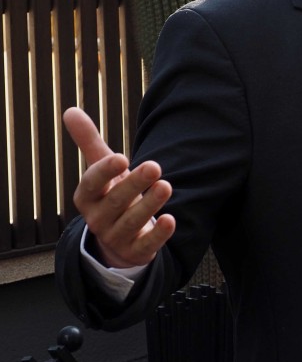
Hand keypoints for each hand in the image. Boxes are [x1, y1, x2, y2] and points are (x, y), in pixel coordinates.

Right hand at [63, 107, 174, 268]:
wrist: (118, 238)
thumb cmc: (111, 195)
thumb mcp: (100, 171)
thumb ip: (89, 142)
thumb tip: (70, 110)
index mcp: (87, 196)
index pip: (91, 183)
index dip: (104, 171)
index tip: (121, 157)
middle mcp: (98, 218)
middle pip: (116, 201)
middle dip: (134, 184)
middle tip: (155, 166)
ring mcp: (116, 237)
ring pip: (131, 221)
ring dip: (149, 205)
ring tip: (166, 186)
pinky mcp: (135, 252)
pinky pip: (146, 245)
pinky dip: (158, 234)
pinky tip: (171, 220)